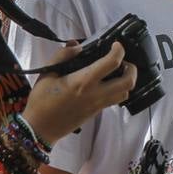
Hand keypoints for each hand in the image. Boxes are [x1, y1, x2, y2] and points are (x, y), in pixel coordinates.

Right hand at [21, 41, 136, 144]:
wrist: (40, 128)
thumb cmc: (41, 100)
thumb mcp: (47, 74)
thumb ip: (62, 56)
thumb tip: (76, 45)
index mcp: (83, 81)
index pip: (111, 63)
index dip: (119, 51)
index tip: (116, 45)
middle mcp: (96, 94)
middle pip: (128, 82)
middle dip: (132, 69)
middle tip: (124, 61)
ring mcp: (99, 105)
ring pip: (125, 93)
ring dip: (127, 81)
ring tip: (118, 72)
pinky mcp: (97, 112)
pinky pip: (115, 100)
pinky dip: (118, 90)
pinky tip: (108, 83)